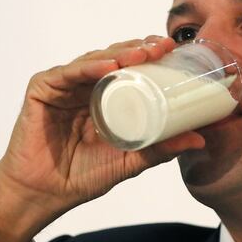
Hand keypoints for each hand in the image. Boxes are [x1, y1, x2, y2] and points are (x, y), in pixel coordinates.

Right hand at [0, 36, 204, 241]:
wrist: (43, 194)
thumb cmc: (82, 176)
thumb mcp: (130, 160)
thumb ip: (160, 148)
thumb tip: (200, 138)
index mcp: (104, 97)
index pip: (129, 67)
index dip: (151, 55)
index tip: (175, 50)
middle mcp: (84, 86)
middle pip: (114, 57)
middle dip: (140, 48)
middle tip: (164, 46)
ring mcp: (63, 86)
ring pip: (93, 59)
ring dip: (119, 53)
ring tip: (143, 54)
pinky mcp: (42, 90)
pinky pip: (67, 73)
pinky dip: (88, 67)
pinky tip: (108, 65)